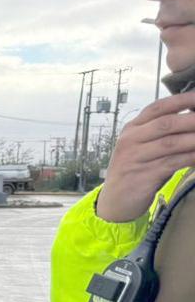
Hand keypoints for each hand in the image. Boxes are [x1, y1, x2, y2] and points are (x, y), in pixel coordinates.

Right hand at [97, 91, 194, 221]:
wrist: (114, 202)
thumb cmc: (135, 171)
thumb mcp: (142, 148)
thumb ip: (162, 134)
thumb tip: (193, 119)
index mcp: (131, 129)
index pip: (157, 108)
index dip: (182, 100)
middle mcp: (130, 140)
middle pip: (165, 123)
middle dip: (193, 119)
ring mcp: (135, 158)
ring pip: (171, 143)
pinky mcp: (143, 176)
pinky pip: (173, 163)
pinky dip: (191, 157)